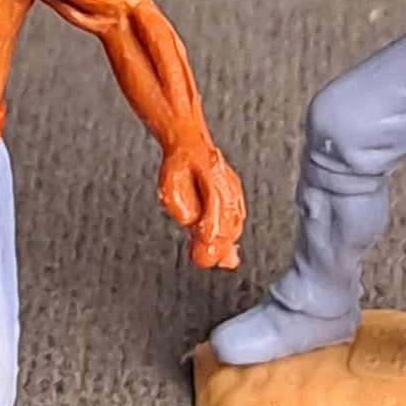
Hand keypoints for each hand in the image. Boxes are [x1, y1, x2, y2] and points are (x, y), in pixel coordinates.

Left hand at [159, 140, 244, 270]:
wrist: (191, 145)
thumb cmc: (180, 163)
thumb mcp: (169, 183)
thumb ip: (179, 205)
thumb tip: (189, 222)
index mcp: (213, 184)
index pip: (215, 224)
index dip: (208, 246)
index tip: (199, 259)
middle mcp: (229, 190)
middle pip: (228, 230)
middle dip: (216, 250)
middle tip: (201, 261)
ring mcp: (234, 195)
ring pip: (234, 227)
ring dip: (223, 245)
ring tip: (209, 257)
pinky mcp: (235, 199)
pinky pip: (236, 223)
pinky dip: (229, 238)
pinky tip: (223, 249)